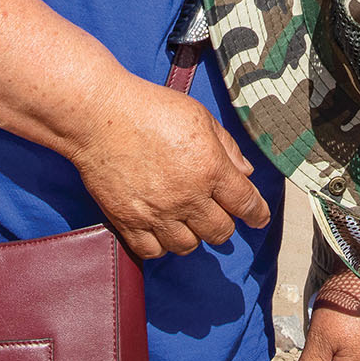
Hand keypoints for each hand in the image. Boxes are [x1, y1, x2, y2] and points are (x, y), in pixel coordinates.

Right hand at [67, 78, 269, 259]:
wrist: (100, 116)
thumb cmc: (151, 109)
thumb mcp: (200, 117)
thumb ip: (227, 147)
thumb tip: (245, 174)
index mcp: (210, 168)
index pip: (246, 203)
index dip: (257, 214)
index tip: (259, 218)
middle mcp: (187, 196)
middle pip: (220, 232)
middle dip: (224, 223)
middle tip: (216, 212)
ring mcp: (157, 213)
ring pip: (188, 246)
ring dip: (193, 234)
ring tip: (186, 218)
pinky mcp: (129, 222)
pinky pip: (154, 251)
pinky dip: (161, 244)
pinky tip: (161, 228)